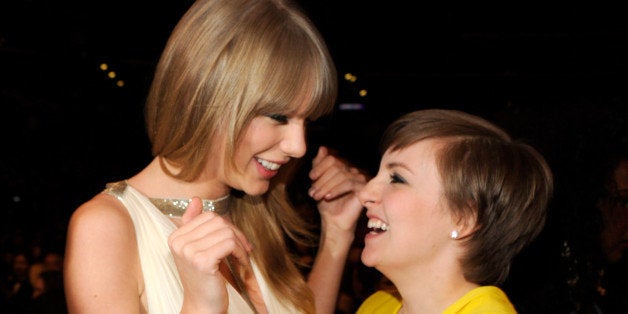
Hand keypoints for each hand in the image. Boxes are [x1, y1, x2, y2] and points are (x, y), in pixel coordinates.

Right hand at [168, 197, 252, 312]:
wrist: (202, 306)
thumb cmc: (203, 278)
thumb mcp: (197, 249)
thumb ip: (195, 224)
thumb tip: (196, 199)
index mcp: (176, 237)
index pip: (208, 216)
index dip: (226, 227)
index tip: (235, 242)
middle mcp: (178, 242)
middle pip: (218, 221)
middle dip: (235, 234)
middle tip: (242, 250)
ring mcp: (188, 251)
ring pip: (226, 231)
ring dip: (239, 245)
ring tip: (240, 258)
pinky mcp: (201, 261)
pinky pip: (229, 243)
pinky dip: (240, 252)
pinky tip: (240, 263)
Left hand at [309, 146, 367, 237]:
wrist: (334, 221)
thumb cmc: (327, 203)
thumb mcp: (318, 182)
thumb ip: (319, 165)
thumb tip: (323, 148)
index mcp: (343, 167)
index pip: (331, 158)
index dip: (320, 166)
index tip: (311, 177)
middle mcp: (353, 170)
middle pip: (336, 165)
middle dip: (321, 179)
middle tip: (312, 192)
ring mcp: (360, 178)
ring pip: (341, 174)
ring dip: (325, 186)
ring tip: (317, 196)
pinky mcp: (364, 188)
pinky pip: (349, 183)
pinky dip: (335, 190)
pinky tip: (327, 197)